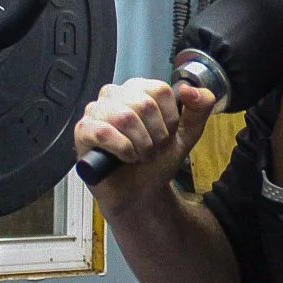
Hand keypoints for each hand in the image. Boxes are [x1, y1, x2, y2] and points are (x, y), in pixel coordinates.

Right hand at [74, 78, 216, 211]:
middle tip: (150, 150)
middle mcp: (114, 94)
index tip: (165, 136)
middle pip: (144, 103)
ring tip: (138, 156)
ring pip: (125, 117)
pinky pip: (104, 132)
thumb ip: (199, 109)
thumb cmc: (157, 161)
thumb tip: (189, 88)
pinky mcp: (83, 131)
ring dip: (140, 145)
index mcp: (138, 89)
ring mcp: (96, 111)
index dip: (169, 119)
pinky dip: (122, 150)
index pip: (159, 89)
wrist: (140, 194)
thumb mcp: (186, 135)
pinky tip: (124, 158)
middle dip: (155, 136)